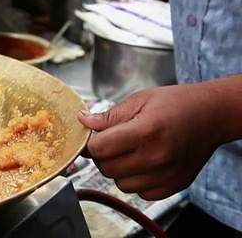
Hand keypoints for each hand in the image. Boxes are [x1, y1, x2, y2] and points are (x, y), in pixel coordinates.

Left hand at [78, 84, 224, 199]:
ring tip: (130, 152)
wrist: (211, 116)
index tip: (93, 139)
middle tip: (112, 143)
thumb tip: (83, 120)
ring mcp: (166, 175)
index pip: (99, 149)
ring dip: (118, 170)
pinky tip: (143, 163)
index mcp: (144, 133)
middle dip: (102, 156)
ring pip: (120, 184)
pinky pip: (140, 193)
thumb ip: (109, 116)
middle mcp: (156, 158)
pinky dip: (136, 181)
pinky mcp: (173, 186)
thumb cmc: (176, 104)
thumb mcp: (139, 100)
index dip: (90, 144)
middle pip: (106, 168)